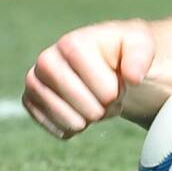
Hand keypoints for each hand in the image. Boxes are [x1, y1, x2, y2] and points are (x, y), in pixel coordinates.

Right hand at [22, 19, 154, 138]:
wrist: (109, 62)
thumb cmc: (124, 52)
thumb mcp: (141, 43)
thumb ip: (141, 55)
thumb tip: (132, 77)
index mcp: (72, 42)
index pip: (98, 85)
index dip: (114, 91)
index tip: (122, 83)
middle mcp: (47, 59)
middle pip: (81, 103)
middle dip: (103, 106)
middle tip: (110, 96)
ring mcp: (35, 80)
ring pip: (67, 119)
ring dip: (89, 119)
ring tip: (97, 103)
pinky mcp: (30, 100)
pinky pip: (54, 128)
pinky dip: (73, 127)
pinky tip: (81, 112)